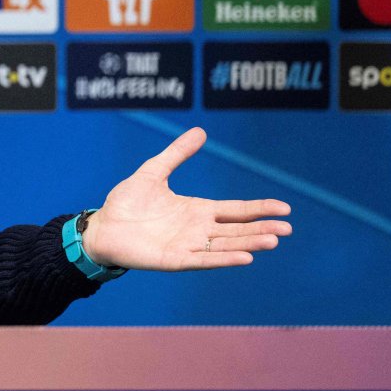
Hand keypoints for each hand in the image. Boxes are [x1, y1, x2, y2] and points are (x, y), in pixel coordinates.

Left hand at [81, 127, 291, 271]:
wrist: (103, 226)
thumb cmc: (127, 202)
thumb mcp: (154, 172)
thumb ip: (176, 154)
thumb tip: (200, 131)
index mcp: (197, 210)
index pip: (235, 210)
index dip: (259, 209)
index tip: (284, 208)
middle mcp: (198, 230)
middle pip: (237, 230)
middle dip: (262, 228)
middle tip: (288, 228)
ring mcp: (188, 245)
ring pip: (226, 245)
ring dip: (249, 243)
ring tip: (272, 240)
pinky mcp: (175, 259)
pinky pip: (204, 259)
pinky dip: (224, 259)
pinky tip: (245, 257)